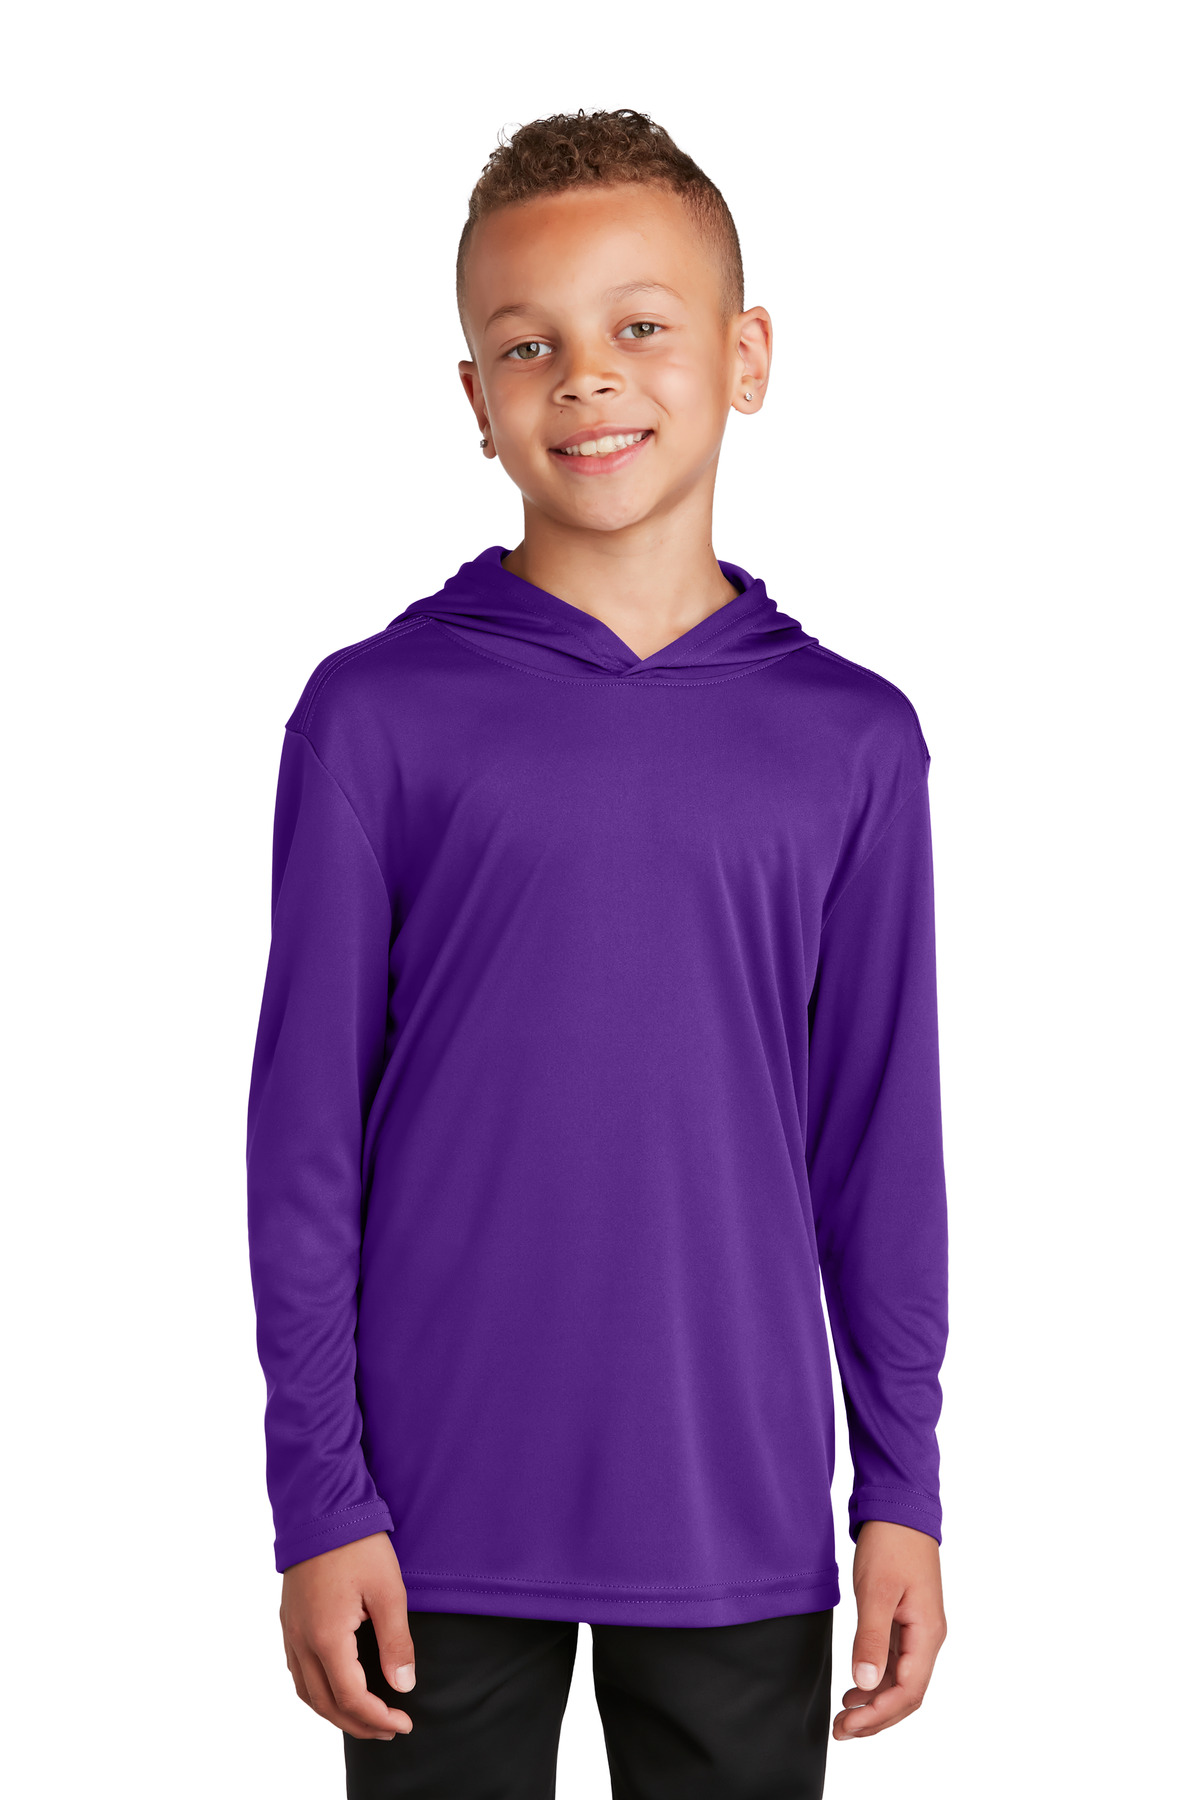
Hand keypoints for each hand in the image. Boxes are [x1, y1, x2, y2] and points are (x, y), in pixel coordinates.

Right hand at [279, 1531, 415, 1739]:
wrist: (320, 1505)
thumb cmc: (357, 1543)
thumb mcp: (388, 1591)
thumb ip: (396, 1643)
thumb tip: (403, 1686)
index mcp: (326, 1636)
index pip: (351, 1697)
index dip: (378, 1717)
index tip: (404, 1723)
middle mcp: (302, 1639)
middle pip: (325, 1703)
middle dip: (357, 1723)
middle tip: (388, 1730)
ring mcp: (291, 1630)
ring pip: (306, 1691)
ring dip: (335, 1711)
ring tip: (365, 1717)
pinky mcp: (289, 1619)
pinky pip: (297, 1670)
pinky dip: (317, 1690)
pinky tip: (337, 1686)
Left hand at [832, 1519, 946, 1740]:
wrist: (900, 1508)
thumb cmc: (891, 1543)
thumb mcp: (875, 1590)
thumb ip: (871, 1638)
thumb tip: (866, 1682)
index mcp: (927, 1633)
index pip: (908, 1690)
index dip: (879, 1714)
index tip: (849, 1724)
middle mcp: (928, 1637)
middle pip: (908, 1694)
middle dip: (877, 1718)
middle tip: (842, 1730)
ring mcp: (918, 1630)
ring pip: (902, 1681)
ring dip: (876, 1703)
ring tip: (845, 1717)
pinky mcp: (907, 1621)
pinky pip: (896, 1663)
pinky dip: (877, 1681)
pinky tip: (857, 1688)